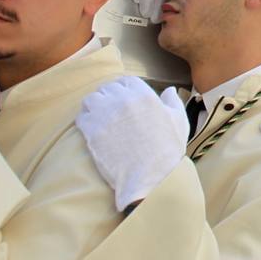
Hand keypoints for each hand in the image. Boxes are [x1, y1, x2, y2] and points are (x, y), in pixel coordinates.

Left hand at [75, 78, 186, 212]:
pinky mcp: (92, 132)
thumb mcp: (179, 121)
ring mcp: (106, 115)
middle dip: (109, 97)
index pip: (127, 81)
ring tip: (99, 117)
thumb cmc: (167, 151)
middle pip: (107, 88)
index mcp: (145, 95)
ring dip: (95, 106)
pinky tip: (92, 129)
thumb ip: (173, 101)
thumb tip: (170, 89)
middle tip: (111, 111)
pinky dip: (85, 121)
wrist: (151, 178)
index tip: (124, 100)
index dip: (125, 90)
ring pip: (91, 99)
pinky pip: (82, 117)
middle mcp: (124, 100)